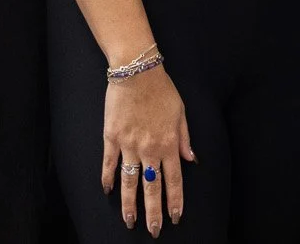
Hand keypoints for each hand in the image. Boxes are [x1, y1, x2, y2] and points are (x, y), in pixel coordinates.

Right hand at [99, 66, 194, 236]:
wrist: (137, 70)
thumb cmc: (162, 89)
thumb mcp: (181, 112)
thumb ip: (185, 139)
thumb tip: (191, 161)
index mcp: (170, 143)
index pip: (174, 181)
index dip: (175, 202)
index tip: (175, 218)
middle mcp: (150, 148)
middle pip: (152, 188)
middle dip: (154, 212)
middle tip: (154, 230)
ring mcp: (129, 145)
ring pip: (130, 182)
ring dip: (130, 205)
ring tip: (130, 221)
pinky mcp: (112, 138)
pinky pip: (109, 164)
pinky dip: (108, 179)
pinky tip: (108, 191)